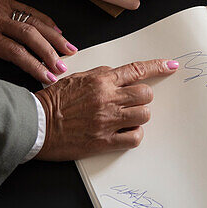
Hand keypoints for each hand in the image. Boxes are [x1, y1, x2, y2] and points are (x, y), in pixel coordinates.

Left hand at [0, 0, 73, 82]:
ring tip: (70, 48)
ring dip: (55, 36)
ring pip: (36, 22)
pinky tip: (57, 29)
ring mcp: (4, 7)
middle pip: (31, 37)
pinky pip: (30, 9)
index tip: (47, 77)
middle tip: (63, 66)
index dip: (34, 66)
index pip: (16, 52)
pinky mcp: (5, 0)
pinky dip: (46, 19)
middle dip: (50, 52)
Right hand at [34, 58, 180, 158]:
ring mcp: (107, 121)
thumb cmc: (52, 101)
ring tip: (124, 118)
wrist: (35, 124)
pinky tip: (124, 132)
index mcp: (101, 81)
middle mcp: (107, 99)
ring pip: (144, 115)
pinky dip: (134, 134)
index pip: (137, 70)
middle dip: (143, 97)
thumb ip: (101, 76)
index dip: (158, 67)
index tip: (172, 66)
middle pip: (146, 94)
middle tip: (132, 102)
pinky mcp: (104, 141)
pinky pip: (134, 137)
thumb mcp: (76, 78)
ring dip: (138, 116)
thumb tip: (120, 76)